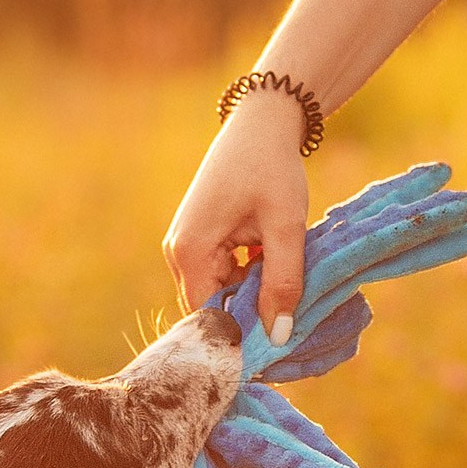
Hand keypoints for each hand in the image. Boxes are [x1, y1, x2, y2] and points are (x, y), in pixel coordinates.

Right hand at [162, 93, 309, 335]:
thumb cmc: (272, 168)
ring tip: (283, 276)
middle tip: (290, 312)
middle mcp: (177, 253)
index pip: (208, 317)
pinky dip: (248, 275)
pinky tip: (272, 258)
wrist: (261, 123)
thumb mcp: (285, 226)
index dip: (241, 335)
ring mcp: (184, 246)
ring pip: (219, 291)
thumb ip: (283, 282)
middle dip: (248, 314)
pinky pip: (220, 274)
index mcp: (189, 251)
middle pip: (211, 307)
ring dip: (251, 292)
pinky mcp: (197, 239)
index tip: (278, 344)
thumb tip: (279, 337)